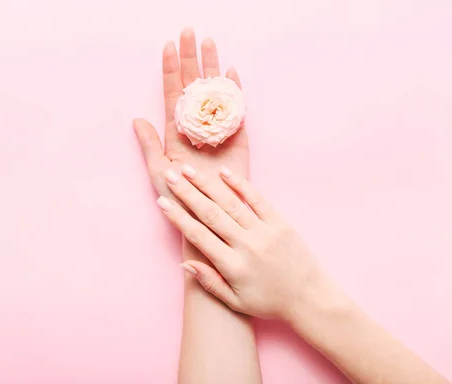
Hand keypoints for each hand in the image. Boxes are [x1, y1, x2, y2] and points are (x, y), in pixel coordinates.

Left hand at [133, 28, 248, 200]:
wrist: (206, 217)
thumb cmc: (178, 198)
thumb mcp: (159, 171)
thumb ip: (149, 145)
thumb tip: (137, 119)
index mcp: (176, 130)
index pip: (172, 92)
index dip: (170, 69)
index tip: (168, 45)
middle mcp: (196, 125)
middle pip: (193, 85)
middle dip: (191, 58)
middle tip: (190, 32)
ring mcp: (217, 130)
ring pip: (214, 92)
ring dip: (212, 67)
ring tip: (209, 43)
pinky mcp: (236, 140)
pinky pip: (236, 111)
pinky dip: (235, 91)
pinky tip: (231, 72)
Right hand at [156, 163, 339, 320]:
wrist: (310, 299)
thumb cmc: (270, 302)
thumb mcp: (236, 301)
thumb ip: (209, 282)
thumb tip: (184, 264)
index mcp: (233, 266)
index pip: (199, 236)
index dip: (178, 217)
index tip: (162, 202)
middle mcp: (246, 245)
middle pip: (210, 213)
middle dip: (187, 193)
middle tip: (170, 175)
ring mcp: (264, 231)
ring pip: (230, 202)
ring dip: (207, 184)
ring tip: (189, 169)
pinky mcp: (280, 223)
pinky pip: (257, 199)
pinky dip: (240, 185)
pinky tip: (223, 172)